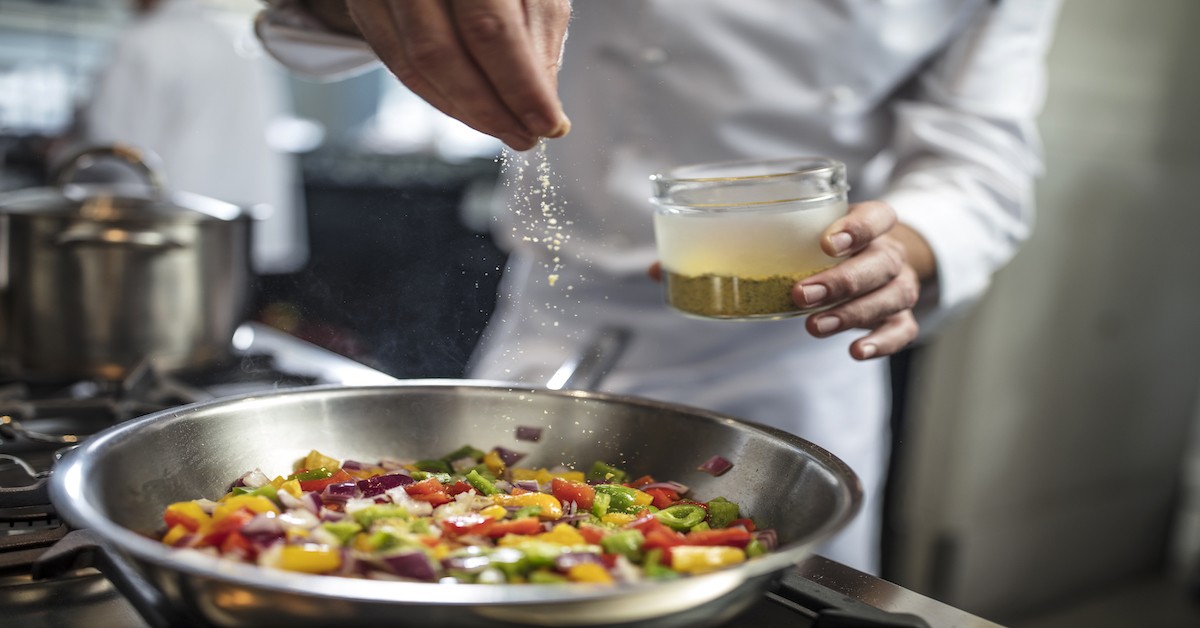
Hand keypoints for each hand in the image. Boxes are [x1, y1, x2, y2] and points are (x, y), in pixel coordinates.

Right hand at [318, 0, 571, 149]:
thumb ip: (539, 45)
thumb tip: (544, 112)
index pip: (487, 29)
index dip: (517, 85)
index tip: (546, 125)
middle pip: (440, 53)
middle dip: (489, 109)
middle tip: (525, 137)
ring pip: (414, 66)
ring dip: (465, 111)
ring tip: (505, 128)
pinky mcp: (366, 7)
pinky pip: (398, 65)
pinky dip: (439, 97)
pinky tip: (471, 109)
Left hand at [794, 201, 932, 359]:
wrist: (876, 262)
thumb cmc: (836, 246)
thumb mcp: (818, 230)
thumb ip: (791, 234)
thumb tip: (724, 248)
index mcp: (876, 224)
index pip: (878, 218)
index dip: (858, 230)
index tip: (827, 244)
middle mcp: (893, 254)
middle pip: (882, 264)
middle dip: (841, 282)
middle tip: (802, 295)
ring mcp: (902, 285)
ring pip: (892, 297)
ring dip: (852, 314)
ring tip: (814, 326)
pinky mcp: (902, 316)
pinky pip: (902, 331)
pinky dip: (881, 343)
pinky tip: (856, 351)